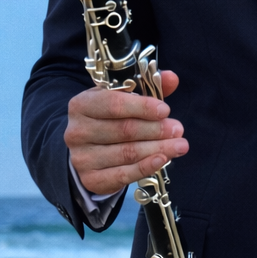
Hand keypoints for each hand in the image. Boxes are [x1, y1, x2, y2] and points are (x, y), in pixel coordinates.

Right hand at [64, 72, 185, 195]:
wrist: (88, 149)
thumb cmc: (109, 118)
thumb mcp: (123, 97)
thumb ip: (147, 86)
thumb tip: (172, 78)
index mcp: (82, 104)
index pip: (113, 104)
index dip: (142, 107)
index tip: (165, 110)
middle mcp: (77, 131)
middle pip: (123, 130)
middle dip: (155, 129)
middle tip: (178, 129)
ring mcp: (81, 158)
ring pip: (126, 153)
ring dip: (158, 148)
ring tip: (179, 145)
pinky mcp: (91, 179)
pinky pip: (122, 175)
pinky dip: (145, 167)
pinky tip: (162, 160)